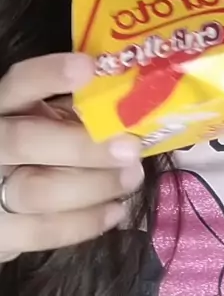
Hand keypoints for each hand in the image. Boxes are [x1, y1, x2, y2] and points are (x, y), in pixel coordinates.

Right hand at [0, 53, 142, 260]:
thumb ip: (76, 108)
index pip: (20, 83)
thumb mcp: (48, 116)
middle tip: (130, 149)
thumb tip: (133, 99)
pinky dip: (84, 223)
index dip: (49, 75)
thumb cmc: (37, 141)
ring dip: (93, 186)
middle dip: (83, 146)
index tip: (89, 68)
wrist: (0, 194)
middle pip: (26, 141)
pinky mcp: (0, 232)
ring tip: (132, 178)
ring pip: (36, 190)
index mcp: (5, 106)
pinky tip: (115, 210)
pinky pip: (41, 231)